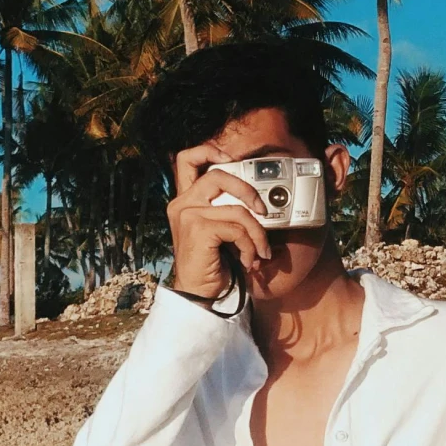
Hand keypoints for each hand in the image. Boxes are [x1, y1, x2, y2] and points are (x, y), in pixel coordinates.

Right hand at [167, 140, 271, 301]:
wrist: (199, 296)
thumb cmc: (213, 265)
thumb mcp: (220, 230)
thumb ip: (227, 209)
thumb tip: (258, 200)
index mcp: (184, 200)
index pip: (186, 159)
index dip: (208, 150)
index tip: (229, 157)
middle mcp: (181, 203)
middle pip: (219, 175)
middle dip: (248, 190)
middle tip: (263, 210)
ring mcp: (187, 215)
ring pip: (237, 209)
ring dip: (258, 233)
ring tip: (261, 251)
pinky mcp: (198, 229)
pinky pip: (237, 229)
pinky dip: (250, 246)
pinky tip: (249, 261)